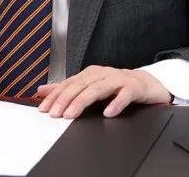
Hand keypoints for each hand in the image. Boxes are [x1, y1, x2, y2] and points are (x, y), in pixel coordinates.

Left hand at [36, 65, 171, 118]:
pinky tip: (108, 113)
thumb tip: (42, 90)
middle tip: (55, 114)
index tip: (44, 108)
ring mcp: (119, 80)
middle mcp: (102, 74)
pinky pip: (125, 95)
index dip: (55, 95)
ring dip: (83, 101)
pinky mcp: (134, 88)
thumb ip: (66, 88)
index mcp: (90, 74)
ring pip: (98, 89)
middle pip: (81, 85)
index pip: (69, 84)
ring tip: (72, 115)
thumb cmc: (116, 86)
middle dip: (65, 99)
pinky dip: (116, 103)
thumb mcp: (89, 86)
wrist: (146, 84)